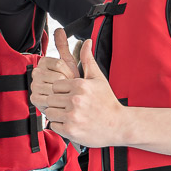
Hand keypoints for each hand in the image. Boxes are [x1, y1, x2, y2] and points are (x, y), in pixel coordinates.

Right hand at [30, 28, 79, 109]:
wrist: (68, 102)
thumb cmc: (69, 83)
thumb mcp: (69, 63)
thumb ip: (63, 47)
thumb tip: (60, 30)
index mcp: (43, 62)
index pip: (58, 63)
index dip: (69, 71)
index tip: (70, 76)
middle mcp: (36, 73)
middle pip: (57, 75)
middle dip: (67, 83)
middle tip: (67, 87)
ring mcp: (34, 85)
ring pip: (54, 87)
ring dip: (63, 93)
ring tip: (64, 94)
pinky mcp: (34, 98)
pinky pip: (49, 97)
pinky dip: (57, 101)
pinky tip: (58, 100)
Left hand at [34, 30, 126, 147]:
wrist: (120, 125)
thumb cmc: (107, 102)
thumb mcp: (98, 79)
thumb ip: (88, 60)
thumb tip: (86, 40)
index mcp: (80, 85)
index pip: (55, 85)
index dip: (61, 91)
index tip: (70, 96)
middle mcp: (75, 100)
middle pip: (50, 98)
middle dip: (57, 103)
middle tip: (69, 106)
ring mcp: (73, 116)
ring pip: (50, 112)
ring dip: (57, 114)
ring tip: (70, 115)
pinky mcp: (70, 130)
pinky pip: (53, 125)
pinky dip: (60, 125)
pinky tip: (72, 123)